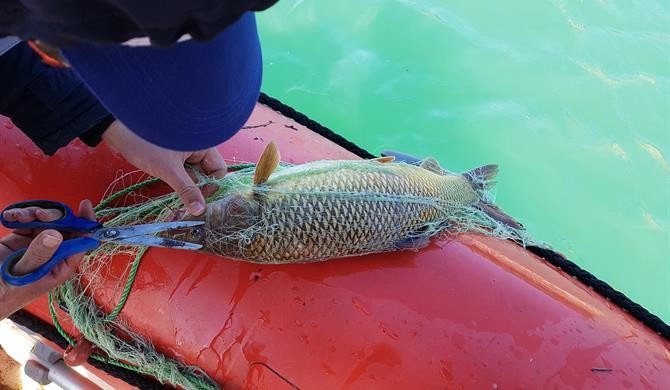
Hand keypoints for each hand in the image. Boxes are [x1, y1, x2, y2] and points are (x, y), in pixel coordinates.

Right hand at [0, 200, 94, 319]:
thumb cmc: (3, 294)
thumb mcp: (21, 274)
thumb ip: (38, 255)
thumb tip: (56, 235)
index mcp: (60, 266)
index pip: (81, 242)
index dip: (86, 224)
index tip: (85, 205)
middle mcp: (52, 254)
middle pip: (64, 227)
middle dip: (54, 216)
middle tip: (39, 215)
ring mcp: (36, 245)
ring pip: (46, 221)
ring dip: (34, 214)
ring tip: (20, 217)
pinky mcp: (19, 239)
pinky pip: (27, 222)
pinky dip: (21, 216)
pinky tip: (11, 217)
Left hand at [101, 120, 226, 215]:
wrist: (118, 129)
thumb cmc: (147, 143)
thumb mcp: (168, 170)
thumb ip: (187, 190)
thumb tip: (200, 211)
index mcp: (205, 144)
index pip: (219, 171)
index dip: (210, 185)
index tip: (197, 197)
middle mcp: (200, 145)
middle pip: (208, 172)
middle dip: (196, 185)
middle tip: (183, 196)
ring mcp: (188, 148)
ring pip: (195, 172)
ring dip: (186, 181)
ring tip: (171, 182)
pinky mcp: (176, 152)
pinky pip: (184, 168)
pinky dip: (179, 176)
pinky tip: (168, 177)